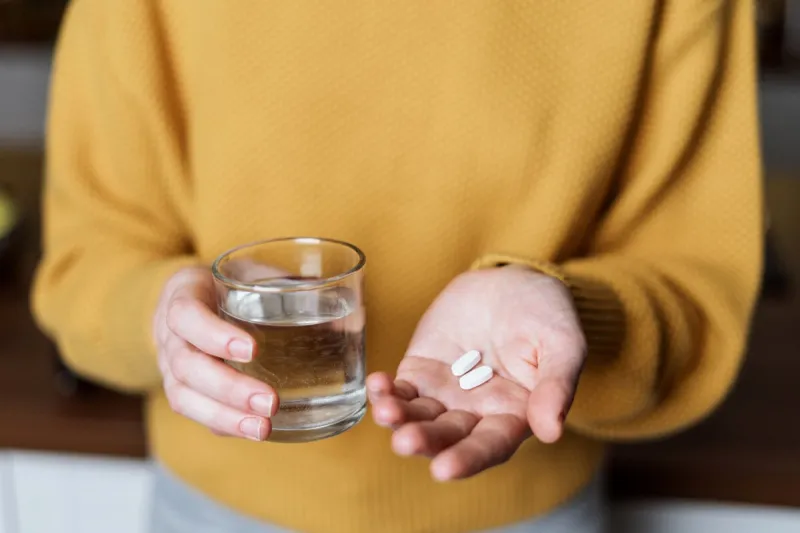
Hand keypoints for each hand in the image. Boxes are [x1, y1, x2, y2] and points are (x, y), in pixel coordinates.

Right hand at [153, 266, 278, 440]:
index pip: (187, 316)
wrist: (191, 297)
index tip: (253, 350)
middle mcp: (169, 334)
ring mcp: (170, 366)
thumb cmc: (231, 283)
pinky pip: (195, 412)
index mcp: (184, 294)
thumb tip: (352, 314)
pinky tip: (254, 432)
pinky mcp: (182, 389)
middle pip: (187, 367)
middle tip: (269, 402)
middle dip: (229, 388)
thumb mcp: (254, 272)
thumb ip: (293, 286)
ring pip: (184, 397)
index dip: (215, 335)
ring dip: (225, 416)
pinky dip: (224, 424)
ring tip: (263, 429)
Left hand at [367, 265, 585, 480]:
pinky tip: (377, 384)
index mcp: (514, 416)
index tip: (444, 469)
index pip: (490, 446)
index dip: (468, 459)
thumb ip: (556, 386)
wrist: (512, 283)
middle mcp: (476, 414)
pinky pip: (401, 389)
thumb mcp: (563, 344)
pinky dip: (386, 391)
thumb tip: (551, 432)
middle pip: (447, 437)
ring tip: (386, 410)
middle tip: (405, 441)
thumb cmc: (546, 316)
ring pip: (418, 417)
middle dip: (425, 441)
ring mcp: (445, 394)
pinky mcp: (421, 371)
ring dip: (399, 418)